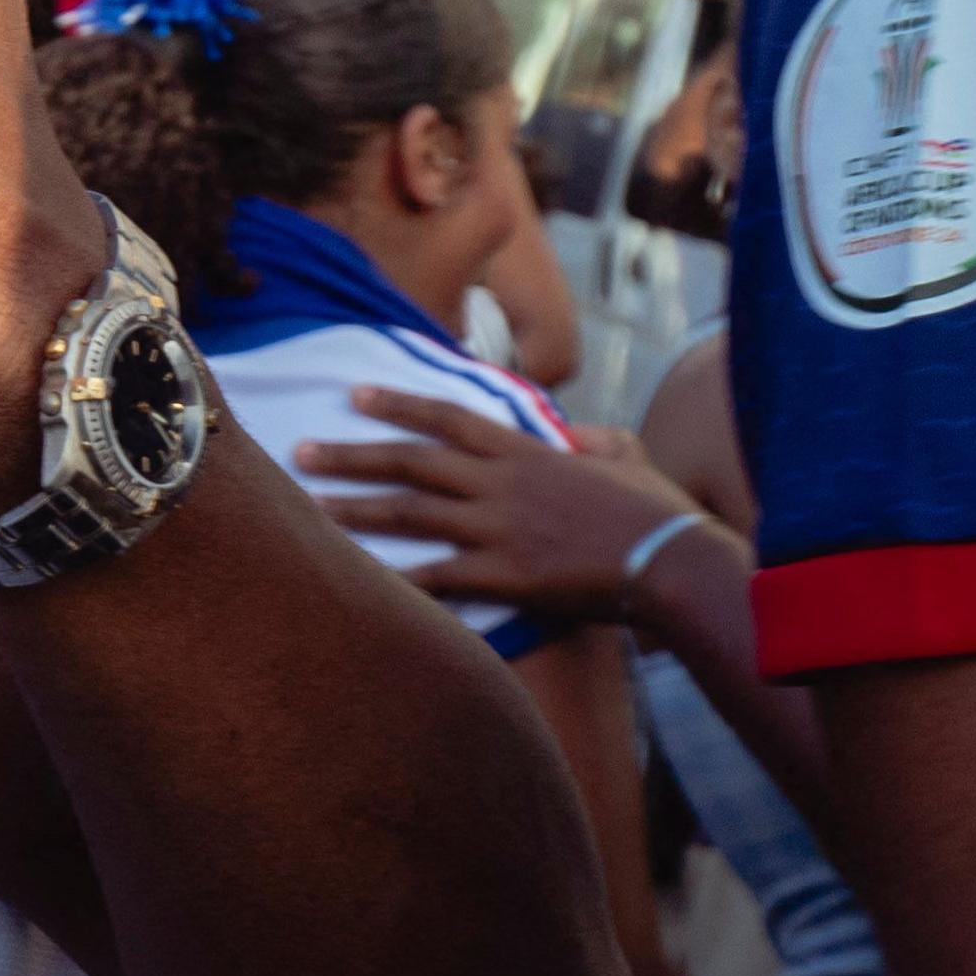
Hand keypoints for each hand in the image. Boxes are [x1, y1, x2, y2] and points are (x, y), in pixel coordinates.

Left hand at [297, 390, 710, 621]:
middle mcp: (501, 485)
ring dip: (353, 509)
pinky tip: (357, 580)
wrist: (677, 563)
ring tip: (306, 507)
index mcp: (528, 453)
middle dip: (351, 454)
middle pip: (410, 461)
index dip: (398, 403)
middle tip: (299, 450)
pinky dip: (395, 578)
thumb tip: (573, 433)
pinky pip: (435, 576)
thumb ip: (597, 440)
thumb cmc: (660, 513)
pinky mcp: (504, 576)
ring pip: (409, 514)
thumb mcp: (630, 458)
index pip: (448, 418)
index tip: (354, 395)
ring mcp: (498, 529)